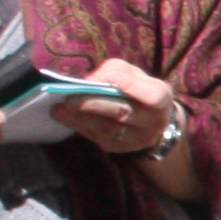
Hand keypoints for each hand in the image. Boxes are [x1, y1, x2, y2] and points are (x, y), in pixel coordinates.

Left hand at [48, 55, 174, 155]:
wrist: (147, 119)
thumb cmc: (136, 88)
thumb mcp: (131, 72)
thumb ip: (114, 71)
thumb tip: (90, 83)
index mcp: (163, 98)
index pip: (153, 95)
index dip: (131, 87)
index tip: (108, 79)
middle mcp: (154, 121)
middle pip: (123, 113)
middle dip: (93, 104)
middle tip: (68, 98)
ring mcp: (138, 139)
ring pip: (107, 129)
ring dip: (80, 118)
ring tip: (58, 109)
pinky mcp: (121, 148)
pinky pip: (98, 138)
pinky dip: (78, 126)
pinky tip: (64, 117)